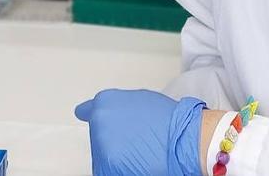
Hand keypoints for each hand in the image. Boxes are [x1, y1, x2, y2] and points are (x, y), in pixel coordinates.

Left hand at [75, 89, 205, 175]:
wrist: (184, 139)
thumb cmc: (170, 120)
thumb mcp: (141, 100)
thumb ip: (120, 106)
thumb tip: (113, 113)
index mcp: (106, 102)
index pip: (88, 111)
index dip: (91, 116)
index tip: (84, 115)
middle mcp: (100, 122)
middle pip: (98, 135)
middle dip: (111, 138)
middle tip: (134, 140)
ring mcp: (102, 146)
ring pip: (102, 154)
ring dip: (115, 155)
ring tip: (139, 151)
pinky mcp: (106, 167)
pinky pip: (106, 169)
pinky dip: (117, 168)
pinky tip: (136, 163)